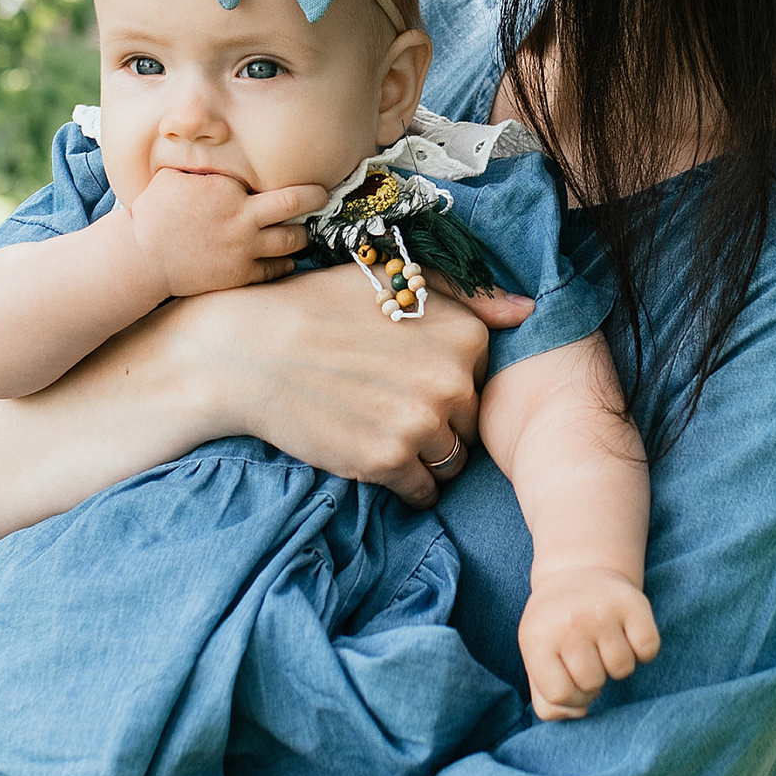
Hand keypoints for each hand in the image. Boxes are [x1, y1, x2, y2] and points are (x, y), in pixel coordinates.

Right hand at [125, 170, 327, 297]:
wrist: (142, 257)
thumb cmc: (154, 213)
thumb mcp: (175, 176)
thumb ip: (203, 168)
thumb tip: (214, 151)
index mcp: (229, 188)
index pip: (269, 181)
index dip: (286, 180)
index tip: (303, 179)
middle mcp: (243, 217)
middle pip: (296, 204)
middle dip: (316, 198)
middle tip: (324, 195)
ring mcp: (244, 248)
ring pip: (292, 240)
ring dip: (301, 234)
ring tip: (302, 231)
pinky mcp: (240, 274)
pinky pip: (275, 269)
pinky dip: (285, 263)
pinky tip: (285, 258)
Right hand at [168, 268, 528, 505]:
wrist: (248, 352)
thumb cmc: (317, 309)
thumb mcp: (392, 282)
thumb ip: (465, 295)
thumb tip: (526, 310)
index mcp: (463, 334)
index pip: (479, 379)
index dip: (442, 381)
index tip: (404, 374)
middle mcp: (453, 380)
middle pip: (470, 425)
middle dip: (438, 422)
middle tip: (386, 405)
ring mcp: (422, 425)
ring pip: (451, 462)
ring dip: (423, 456)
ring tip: (379, 430)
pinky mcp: (389, 463)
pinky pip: (423, 493)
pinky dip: (405, 485)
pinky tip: (372, 457)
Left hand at [519, 567, 661, 720]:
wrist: (577, 571)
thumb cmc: (557, 628)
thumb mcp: (537, 659)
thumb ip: (547, 701)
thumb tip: (580, 713)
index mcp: (537, 640)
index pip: (559, 696)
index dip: (571, 696)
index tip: (571, 678)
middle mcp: (568, 623)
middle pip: (592, 683)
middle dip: (594, 679)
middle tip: (589, 656)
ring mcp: (601, 611)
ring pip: (622, 669)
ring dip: (617, 664)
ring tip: (605, 643)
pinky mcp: (632, 602)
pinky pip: (648, 650)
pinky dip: (643, 650)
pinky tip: (627, 635)